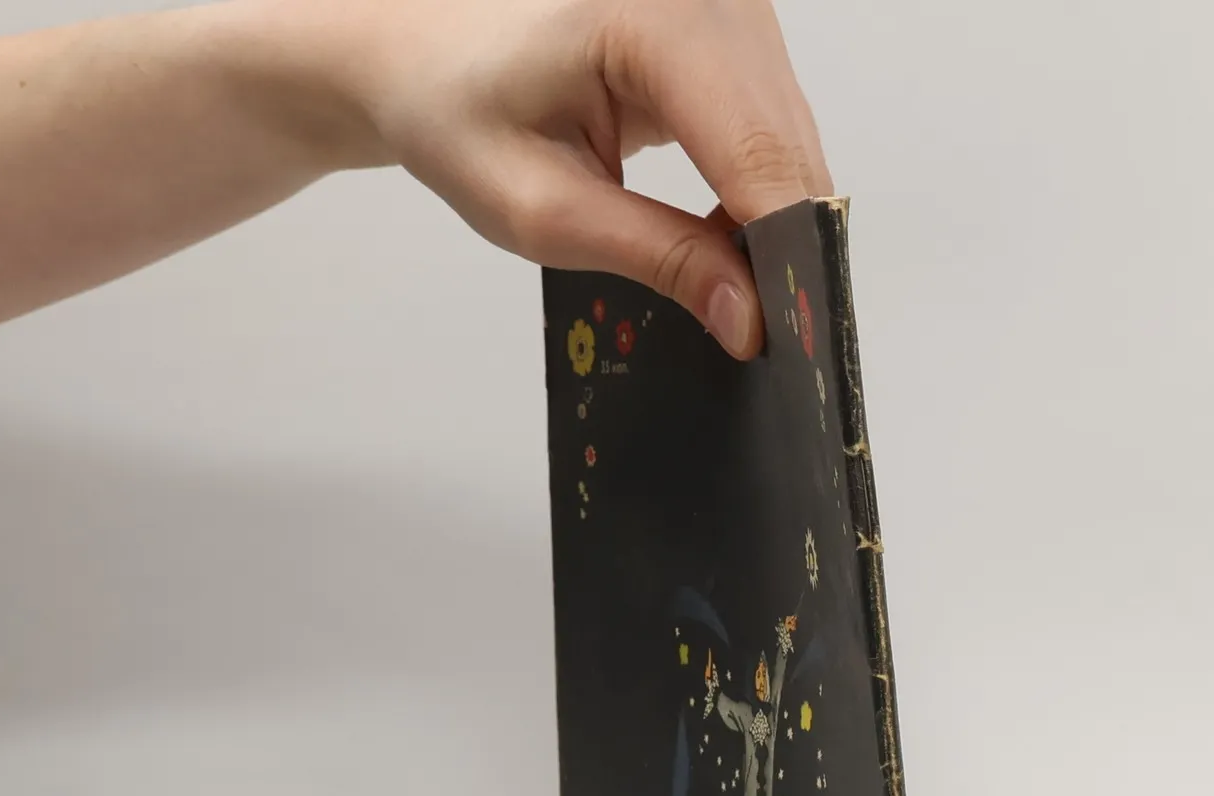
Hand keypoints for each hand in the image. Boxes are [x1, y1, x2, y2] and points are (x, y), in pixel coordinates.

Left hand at [257, 0, 831, 355]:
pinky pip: (774, 128)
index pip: (755, 154)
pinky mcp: (736, 27)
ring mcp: (730, 3)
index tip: (787, 343)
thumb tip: (749, 318)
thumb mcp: (540, 209)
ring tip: (732, 295)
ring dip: (772, 226)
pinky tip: (721, 240)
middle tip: (758, 340)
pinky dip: (758, 193)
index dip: (781, 257)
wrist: (421, 46)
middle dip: (784, 252)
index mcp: (652, 14)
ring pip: (793, 144)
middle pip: (788, 150)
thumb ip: (654, 259)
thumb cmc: (455, 109)